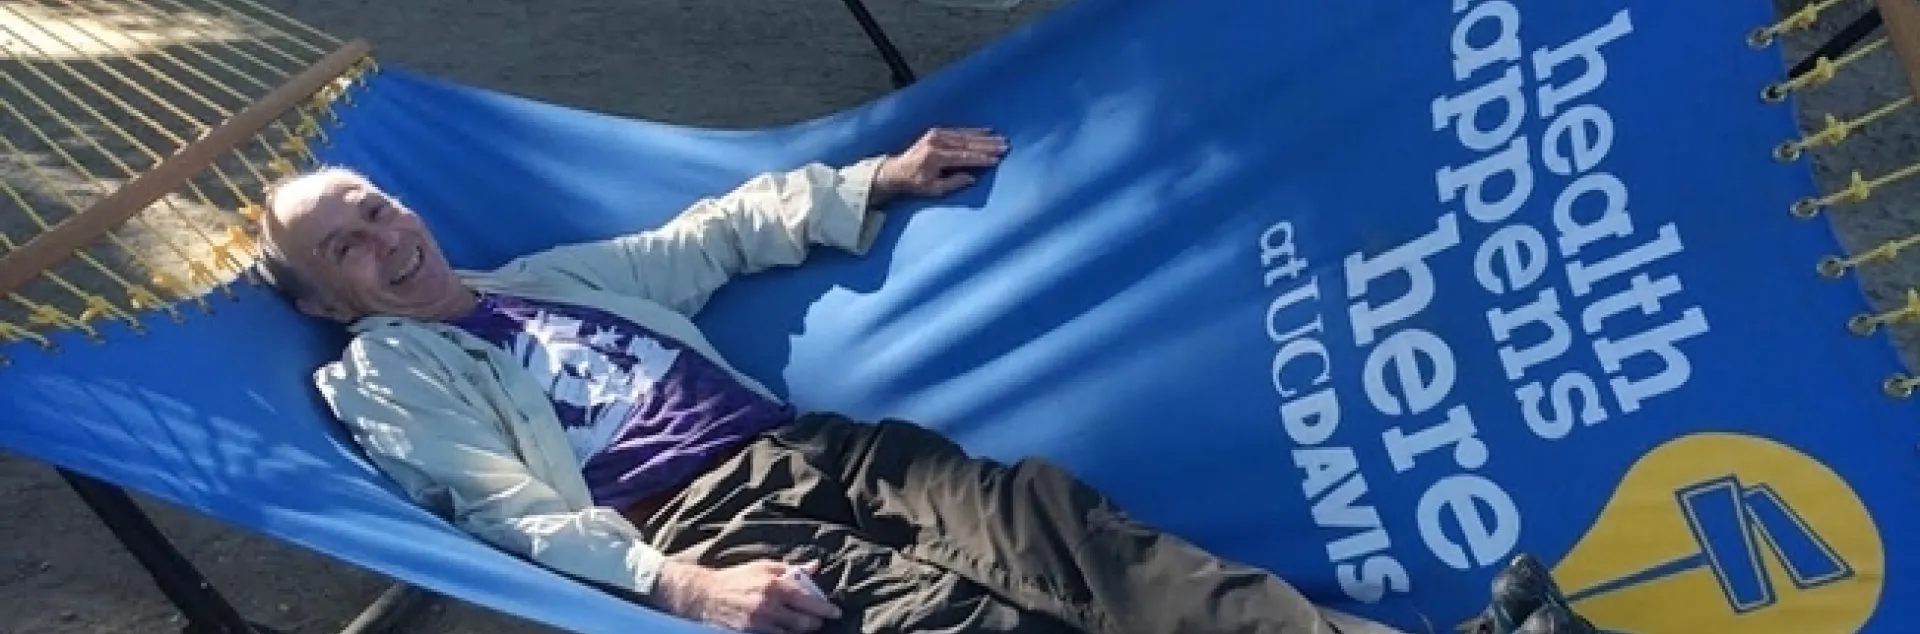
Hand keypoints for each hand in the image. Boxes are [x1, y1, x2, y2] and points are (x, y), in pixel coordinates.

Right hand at [655, 559, 841, 633]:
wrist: (706, 594)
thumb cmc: (738, 578)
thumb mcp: (764, 567)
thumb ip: (791, 569)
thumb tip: (815, 566)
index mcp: (774, 585)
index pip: (808, 600)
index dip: (825, 609)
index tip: (835, 612)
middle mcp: (768, 605)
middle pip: (803, 622)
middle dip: (815, 622)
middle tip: (819, 620)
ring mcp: (758, 622)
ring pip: (792, 633)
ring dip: (801, 630)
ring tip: (803, 624)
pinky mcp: (750, 632)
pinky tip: (786, 629)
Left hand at [872, 127, 1007, 202]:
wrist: (896, 170)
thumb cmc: (915, 183)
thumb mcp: (933, 189)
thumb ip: (953, 183)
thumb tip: (972, 178)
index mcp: (936, 156)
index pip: (964, 157)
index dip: (981, 158)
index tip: (996, 159)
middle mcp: (936, 142)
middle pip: (967, 143)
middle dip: (987, 145)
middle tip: (1004, 145)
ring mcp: (936, 135)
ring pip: (965, 135)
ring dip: (983, 137)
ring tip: (999, 138)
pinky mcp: (936, 132)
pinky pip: (958, 131)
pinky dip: (973, 131)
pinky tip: (985, 131)